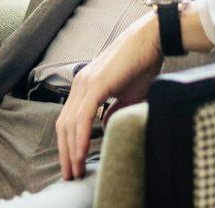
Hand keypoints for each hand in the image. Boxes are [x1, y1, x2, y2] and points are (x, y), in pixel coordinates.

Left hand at [55, 12, 162, 180]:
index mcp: (85, 86)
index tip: (72, 164)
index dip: (68, 144)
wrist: (151, 39)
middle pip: (63, 125)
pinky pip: (83, 117)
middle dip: (65, 153)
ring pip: (70, 124)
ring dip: (71, 150)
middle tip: (69, 175)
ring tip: (75, 171)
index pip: (69, 120)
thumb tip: (105, 124)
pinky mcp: (95, 84)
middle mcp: (80, 84)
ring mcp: (85, 83)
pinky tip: (80, 154)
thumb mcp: (127, 95)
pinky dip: (80, 138)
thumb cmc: (142, 65)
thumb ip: (113, 110)